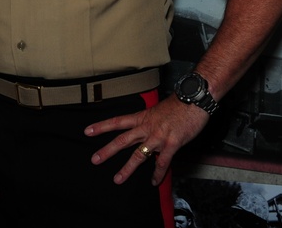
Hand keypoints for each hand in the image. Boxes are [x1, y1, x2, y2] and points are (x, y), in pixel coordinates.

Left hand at [84, 96, 208, 185]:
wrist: (194, 99)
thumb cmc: (178, 104)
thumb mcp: (157, 110)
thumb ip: (149, 121)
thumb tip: (144, 130)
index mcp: (142, 117)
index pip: (117, 122)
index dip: (102, 126)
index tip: (87, 131)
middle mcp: (146, 127)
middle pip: (122, 140)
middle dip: (107, 151)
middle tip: (94, 159)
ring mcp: (158, 137)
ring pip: (138, 155)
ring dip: (127, 168)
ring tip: (117, 179)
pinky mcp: (172, 144)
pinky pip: (162, 162)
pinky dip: (157, 174)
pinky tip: (154, 182)